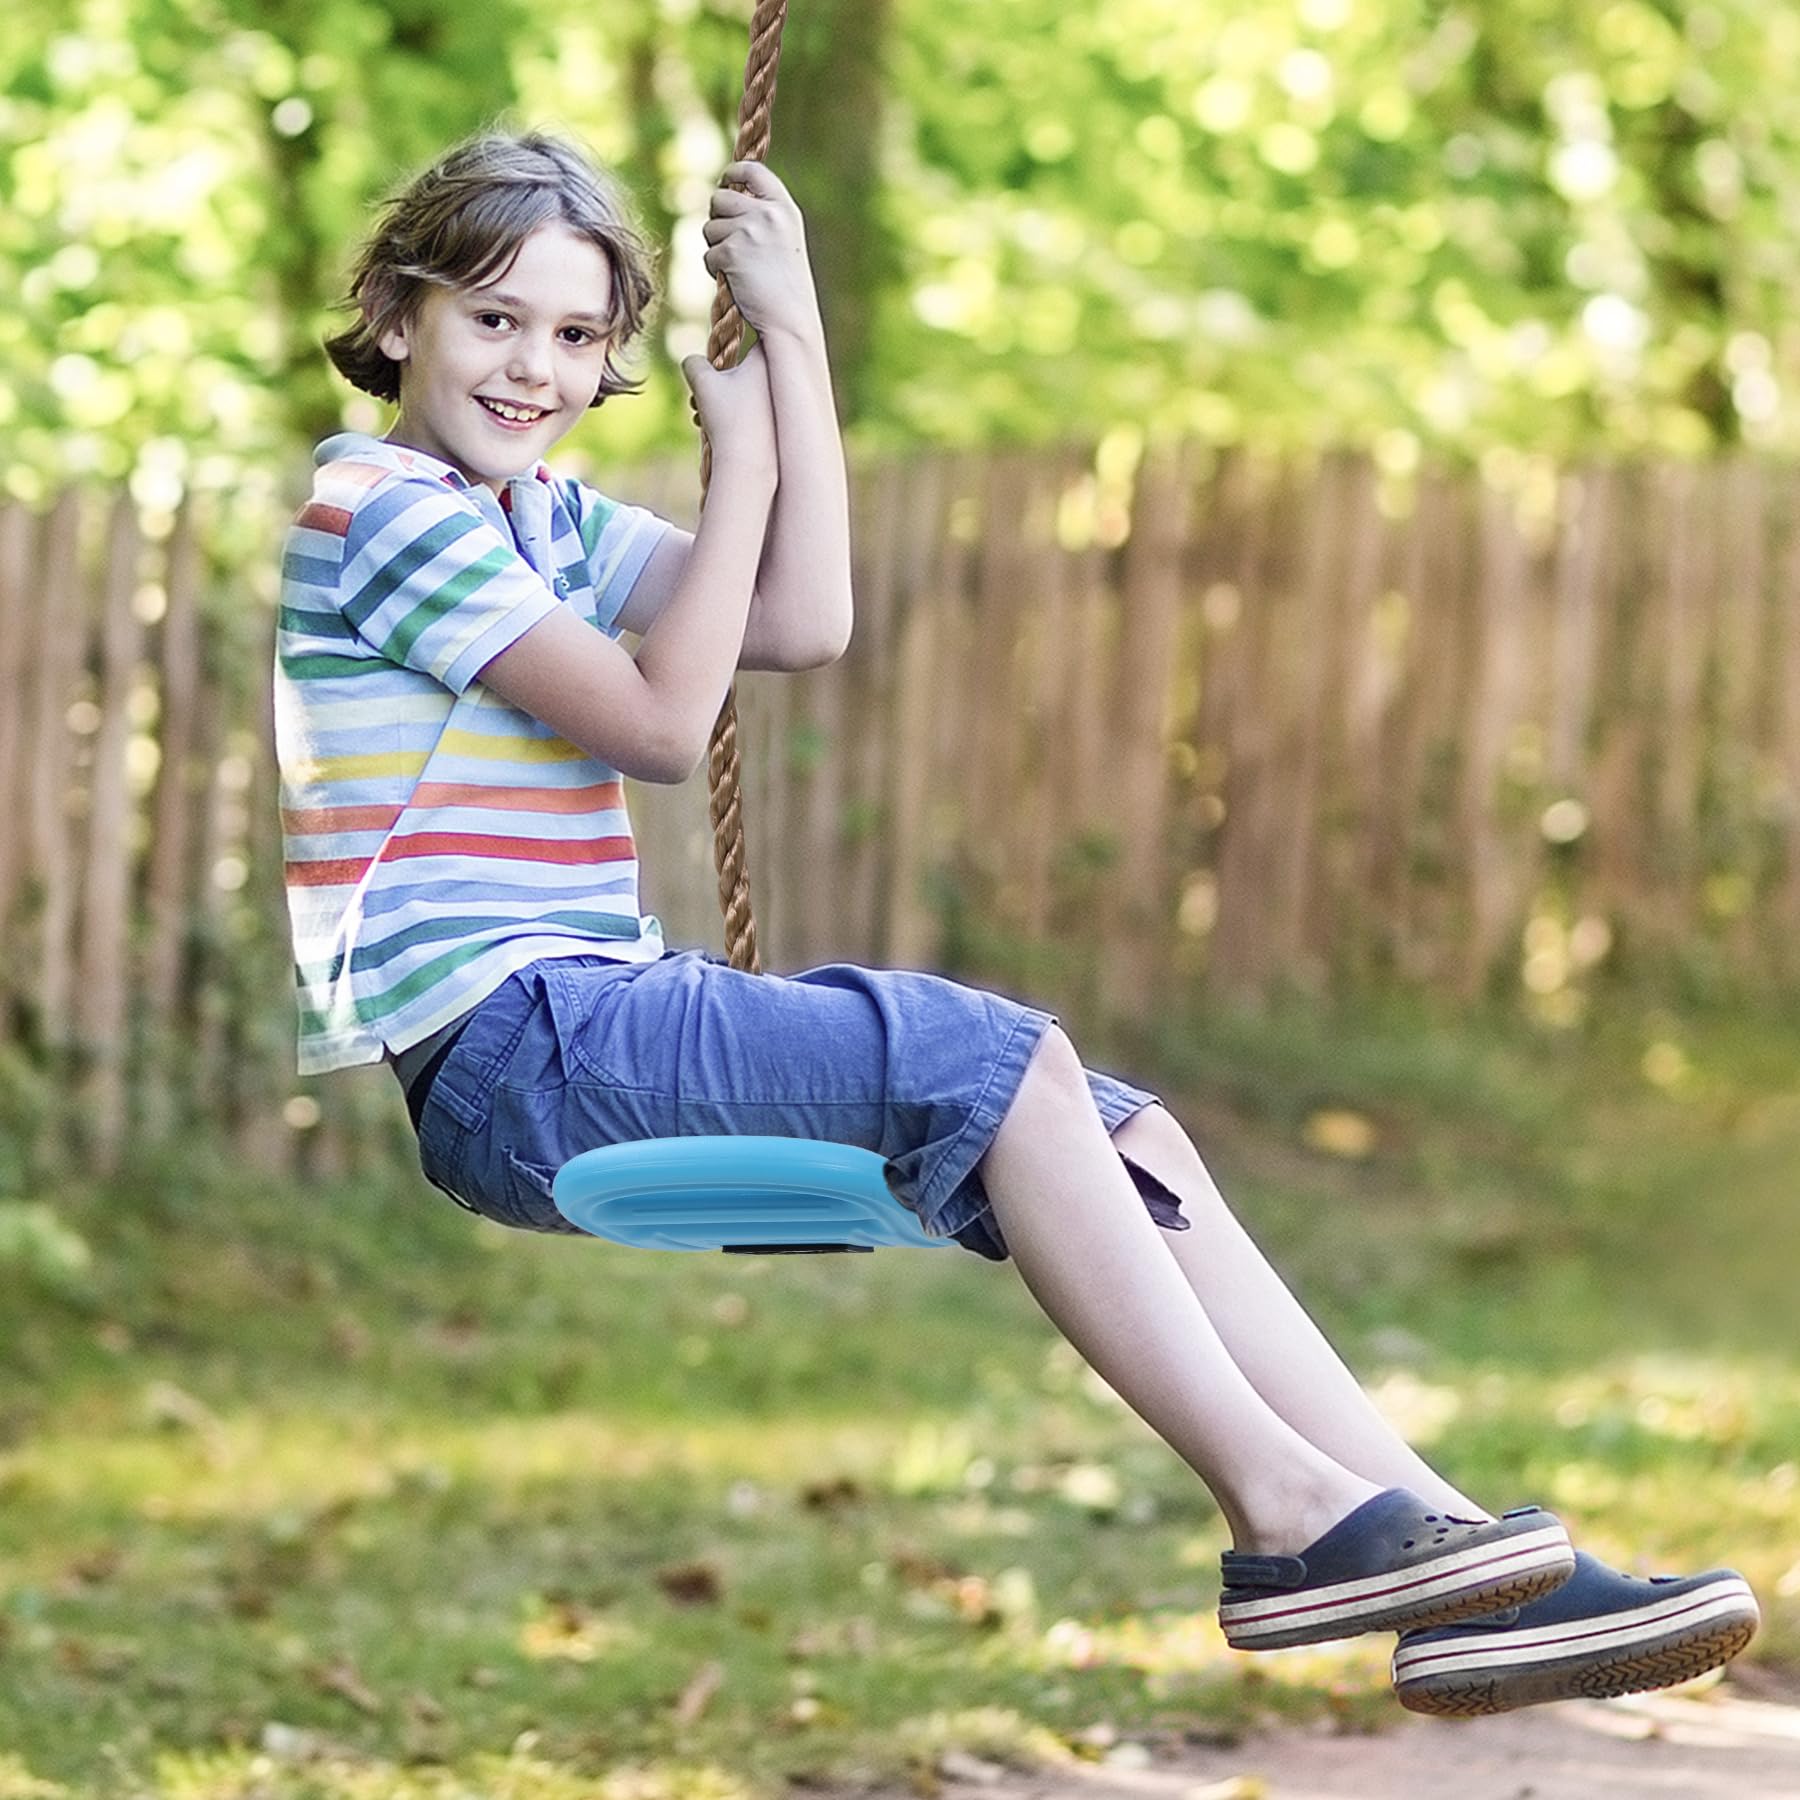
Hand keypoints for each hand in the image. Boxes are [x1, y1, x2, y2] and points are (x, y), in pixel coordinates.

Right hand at [681, 340, 775, 475]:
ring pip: (742, 391)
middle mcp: (778, 378)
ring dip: (717, 400)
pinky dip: (729, 415)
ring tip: (697, 412)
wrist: (750, 465)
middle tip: (697, 392)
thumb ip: (693, 363)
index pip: (748, 334)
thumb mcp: (703, 383)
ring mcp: (779, 403)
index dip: (728, 335)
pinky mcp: (776, 425)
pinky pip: (749, 410)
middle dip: (716, 379)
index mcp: (766, 360)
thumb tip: (692, 362)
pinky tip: (709, 426)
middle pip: (741, 366)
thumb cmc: (729, 418)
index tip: (716, 345)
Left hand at [701, 160, 820, 340]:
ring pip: (709, 228)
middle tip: (730, 244)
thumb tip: (725, 197)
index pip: (752, 170)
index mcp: (785, 209)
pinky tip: (737, 284)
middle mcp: (767, 214)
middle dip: (718, 219)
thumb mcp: (784, 243)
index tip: (725, 181)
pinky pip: (708, 255)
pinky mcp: (731, 253)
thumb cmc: (788, 291)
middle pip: (720, 198)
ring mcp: (749, 231)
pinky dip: (715, 271)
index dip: (733, 173)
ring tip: (739, 270)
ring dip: (716, 248)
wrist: (791, 323)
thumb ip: (763, 218)